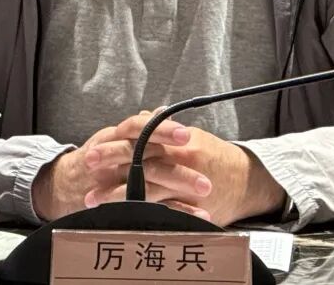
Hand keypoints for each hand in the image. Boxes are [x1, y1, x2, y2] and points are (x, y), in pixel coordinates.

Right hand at [31, 113, 190, 220]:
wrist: (61, 184)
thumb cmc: (97, 157)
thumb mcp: (115, 138)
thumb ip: (138, 127)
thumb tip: (160, 110)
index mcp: (117, 138)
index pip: (139, 130)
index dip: (161, 131)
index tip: (186, 135)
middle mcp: (115, 159)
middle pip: (148, 166)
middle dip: (177, 171)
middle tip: (205, 180)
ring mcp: (115, 184)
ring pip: (147, 189)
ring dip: (178, 195)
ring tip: (205, 197)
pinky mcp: (116, 204)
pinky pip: (146, 209)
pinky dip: (172, 212)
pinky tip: (194, 216)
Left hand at [86, 122, 285, 226]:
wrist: (246, 179)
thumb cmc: (214, 156)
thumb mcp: (190, 135)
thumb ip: (166, 128)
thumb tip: (147, 116)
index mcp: (177, 139)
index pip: (141, 137)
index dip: (115, 144)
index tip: (93, 150)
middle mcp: (179, 157)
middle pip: (138, 159)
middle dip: (110, 164)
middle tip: (87, 168)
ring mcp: (183, 182)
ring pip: (144, 187)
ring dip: (115, 194)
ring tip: (92, 200)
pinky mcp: (187, 204)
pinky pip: (161, 209)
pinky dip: (141, 213)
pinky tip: (121, 218)